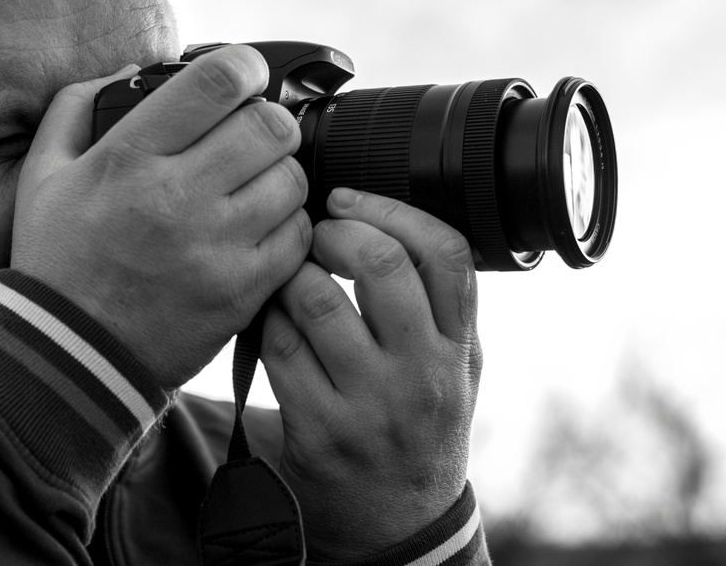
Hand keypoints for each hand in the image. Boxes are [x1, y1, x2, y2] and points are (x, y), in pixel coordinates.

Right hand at [11, 45, 311, 388]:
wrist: (69, 356)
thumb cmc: (56, 260)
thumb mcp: (42, 175)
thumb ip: (76, 108)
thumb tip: (131, 69)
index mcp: (128, 158)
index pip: (215, 82)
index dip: (243, 66)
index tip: (243, 76)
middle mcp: (176, 198)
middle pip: (269, 126)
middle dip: (268, 120)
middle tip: (252, 134)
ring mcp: (216, 248)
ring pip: (292, 178)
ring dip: (279, 172)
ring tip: (253, 185)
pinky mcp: (242, 291)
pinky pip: (298, 236)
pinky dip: (288, 225)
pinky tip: (259, 228)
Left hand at [262, 187, 481, 560]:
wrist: (398, 525)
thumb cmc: (420, 427)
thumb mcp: (454, 369)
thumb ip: (438, 304)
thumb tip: (386, 218)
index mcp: (459, 348)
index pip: (446, 253)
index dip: (393, 210)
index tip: (350, 200)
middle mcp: (423, 373)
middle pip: (381, 264)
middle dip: (333, 232)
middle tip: (314, 235)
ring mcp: (371, 404)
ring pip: (316, 299)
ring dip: (291, 276)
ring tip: (290, 280)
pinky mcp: (320, 430)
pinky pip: (278, 347)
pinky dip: (266, 322)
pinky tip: (271, 322)